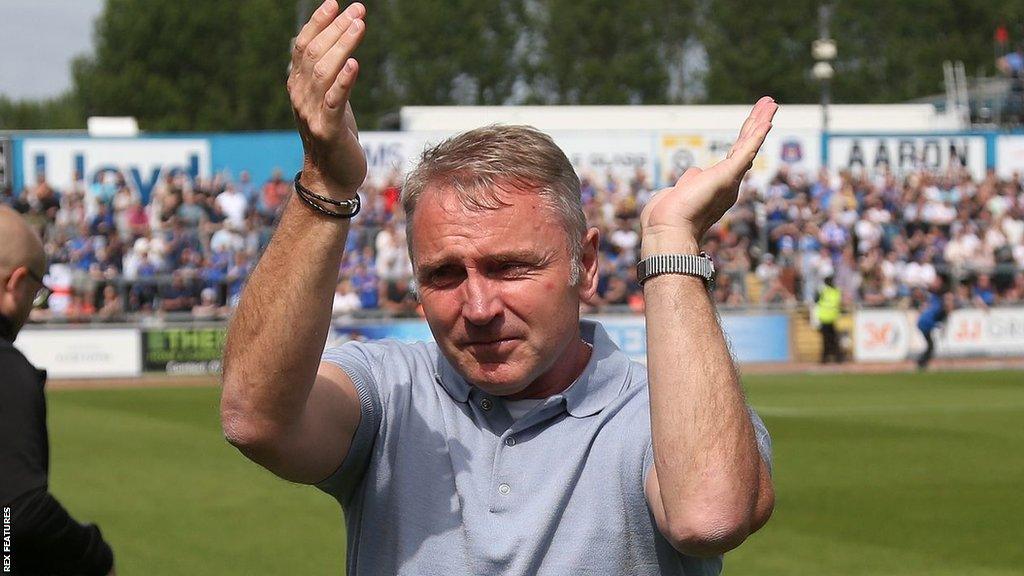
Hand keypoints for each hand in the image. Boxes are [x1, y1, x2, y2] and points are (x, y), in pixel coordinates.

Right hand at [288, 0, 367, 198]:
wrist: (331, 179)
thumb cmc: (335, 136)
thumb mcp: (329, 100)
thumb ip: (329, 75)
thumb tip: (338, 42)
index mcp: (298, 86)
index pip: (303, 46)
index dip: (318, 23)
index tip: (336, 3)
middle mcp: (300, 96)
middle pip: (314, 53)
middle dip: (336, 28)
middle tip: (358, 10)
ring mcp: (312, 113)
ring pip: (323, 72)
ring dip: (342, 46)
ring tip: (359, 26)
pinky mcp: (328, 131)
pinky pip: (335, 102)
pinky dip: (344, 81)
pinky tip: (355, 64)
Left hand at [640, 96, 777, 254]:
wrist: (668, 227)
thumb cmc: (667, 216)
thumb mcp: (680, 190)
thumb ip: (691, 179)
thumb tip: (694, 171)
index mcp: (717, 186)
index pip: (735, 155)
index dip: (745, 138)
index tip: (753, 123)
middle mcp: (729, 182)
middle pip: (745, 145)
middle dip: (757, 123)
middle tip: (769, 104)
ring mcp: (730, 179)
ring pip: (748, 143)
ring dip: (760, 121)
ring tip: (771, 103)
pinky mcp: (728, 175)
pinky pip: (746, 151)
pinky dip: (757, 135)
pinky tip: (767, 121)